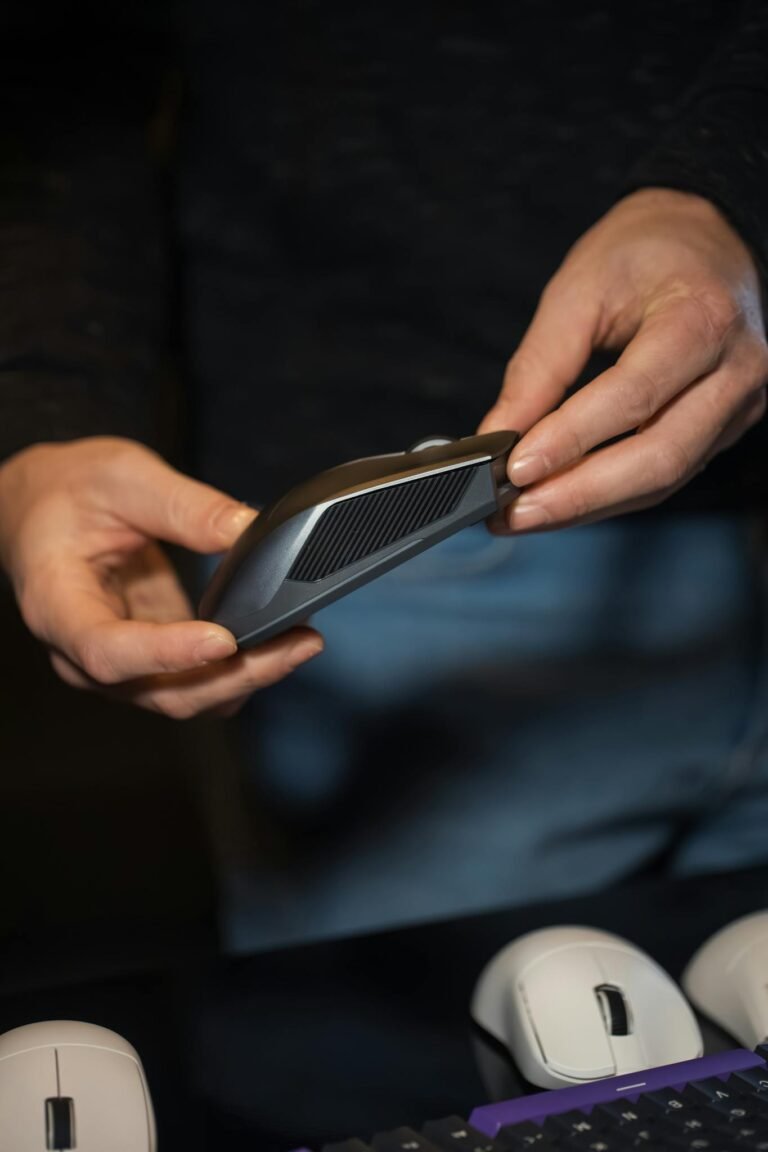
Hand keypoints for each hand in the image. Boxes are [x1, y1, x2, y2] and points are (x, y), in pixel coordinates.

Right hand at [0, 437, 322, 716]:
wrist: (42, 507)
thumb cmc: (66, 491)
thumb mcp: (122, 476)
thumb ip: (184, 505)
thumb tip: (246, 529)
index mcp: (58, 605)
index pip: (108, 651)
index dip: (168, 653)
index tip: (224, 640)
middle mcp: (83, 652)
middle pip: (162, 690)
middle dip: (236, 676)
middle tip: (297, 643)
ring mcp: (119, 664)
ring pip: (187, 696)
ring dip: (247, 678)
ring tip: (300, 642)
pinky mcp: (150, 659)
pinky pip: (198, 681)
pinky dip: (240, 670)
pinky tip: (277, 642)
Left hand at [480, 188, 767, 529]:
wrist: (709, 239)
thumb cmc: (646, 252)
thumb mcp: (579, 287)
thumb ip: (540, 365)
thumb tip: (498, 434)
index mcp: (702, 318)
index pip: (634, 395)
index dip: (572, 438)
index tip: (516, 467)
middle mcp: (735, 369)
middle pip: (659, 456)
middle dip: (579, 495)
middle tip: (513, 512)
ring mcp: (738, 406)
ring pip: (663, 478)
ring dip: (588, 505)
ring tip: (525, 515)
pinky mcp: (724, 430)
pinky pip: (665, 476)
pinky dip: (609, 495)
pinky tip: (562, 501)